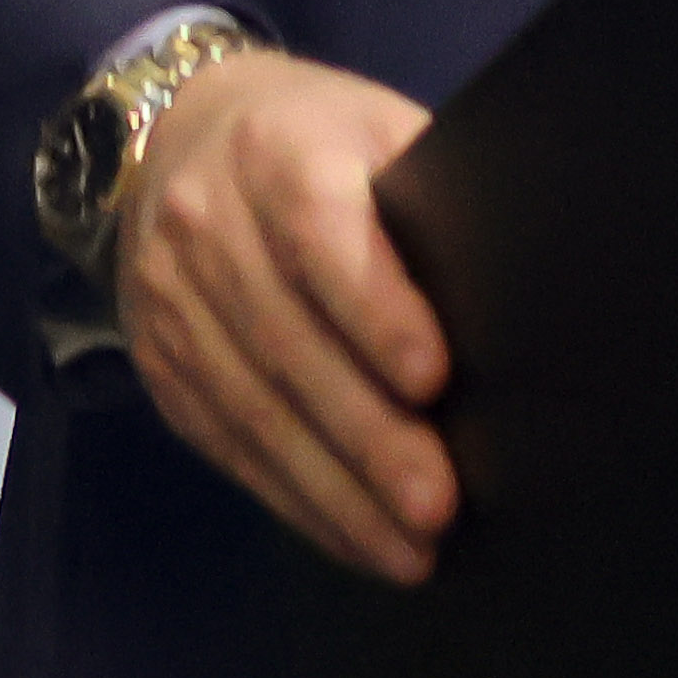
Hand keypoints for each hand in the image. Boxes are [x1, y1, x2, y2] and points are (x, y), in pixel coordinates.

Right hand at [111, 48, 453, 583]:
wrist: (175, 134)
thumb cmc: (317, 138)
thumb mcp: (373, 128)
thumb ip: (428, 197)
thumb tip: (517, 285)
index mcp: (279, 155)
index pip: (321, 236)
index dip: (376, 310)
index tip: (434, 378)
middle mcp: (209, 230)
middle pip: (288, 345)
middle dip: (367, 436)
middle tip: (438, 504)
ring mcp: (172, 304)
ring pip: (254, 412)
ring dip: (335, 493)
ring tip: (409, 549)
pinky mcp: (160, 365)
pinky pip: (227, 446)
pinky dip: (295, 501)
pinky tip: (354, 539)